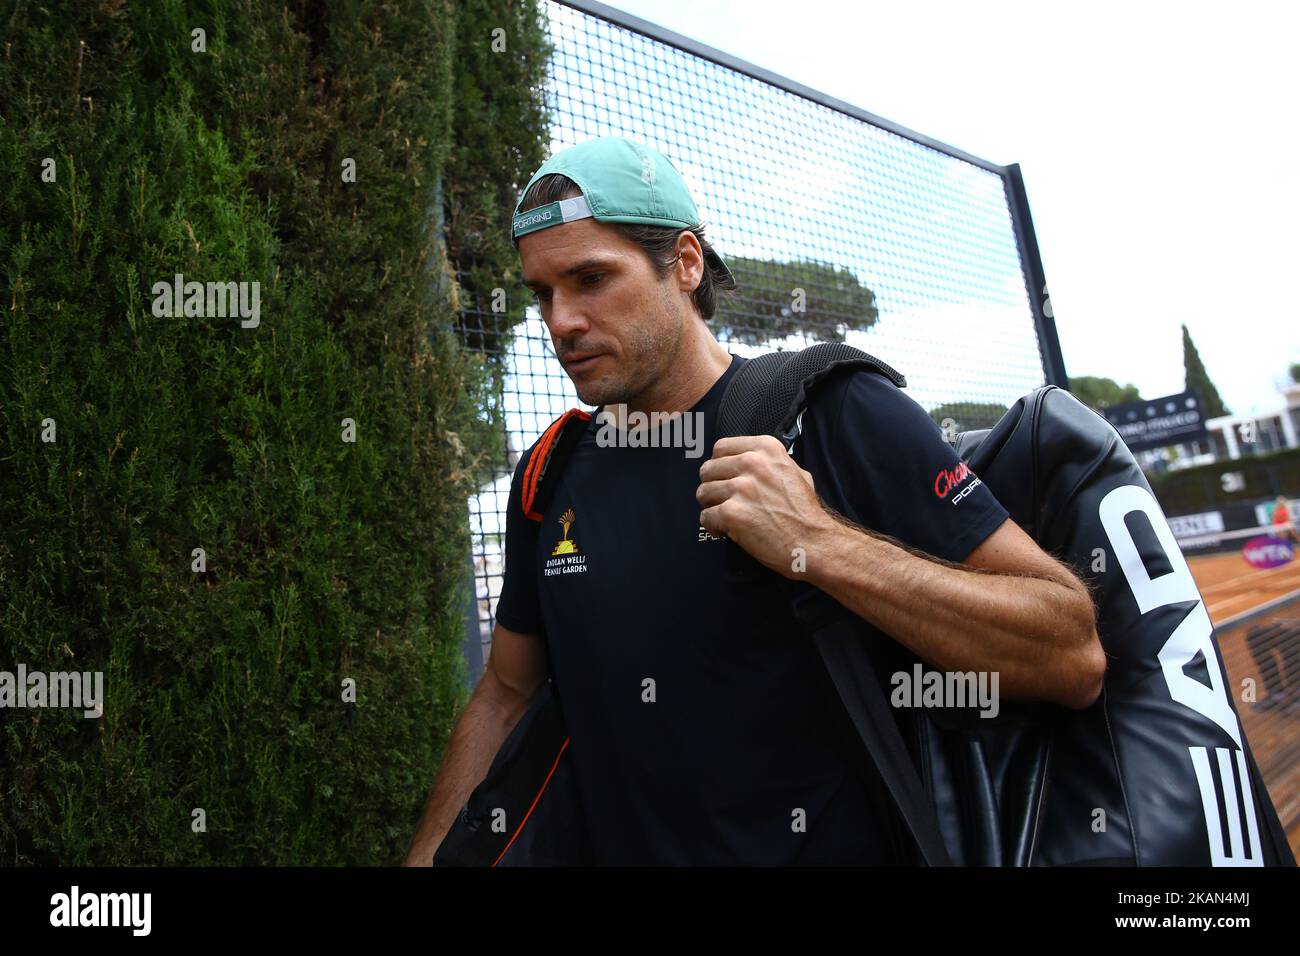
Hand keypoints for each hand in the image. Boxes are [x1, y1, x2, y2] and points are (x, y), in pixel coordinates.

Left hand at [697, 435, 839, 577]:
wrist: (814, 542)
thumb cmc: (805, 512)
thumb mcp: (795, 471)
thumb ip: (769, 462)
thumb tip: (746, 460)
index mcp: (766, 448)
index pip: (721, 447)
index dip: (719, 465)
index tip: (723, 477)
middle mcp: (752, 463)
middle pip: (708, 469)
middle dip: (712, 487)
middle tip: (722, 501)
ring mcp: (741, 487)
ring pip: (703, 493)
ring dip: (711, 507)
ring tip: (726, 517)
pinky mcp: (732, 513)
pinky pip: (705, 517)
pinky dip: (713, 526)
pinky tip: (726, 530)